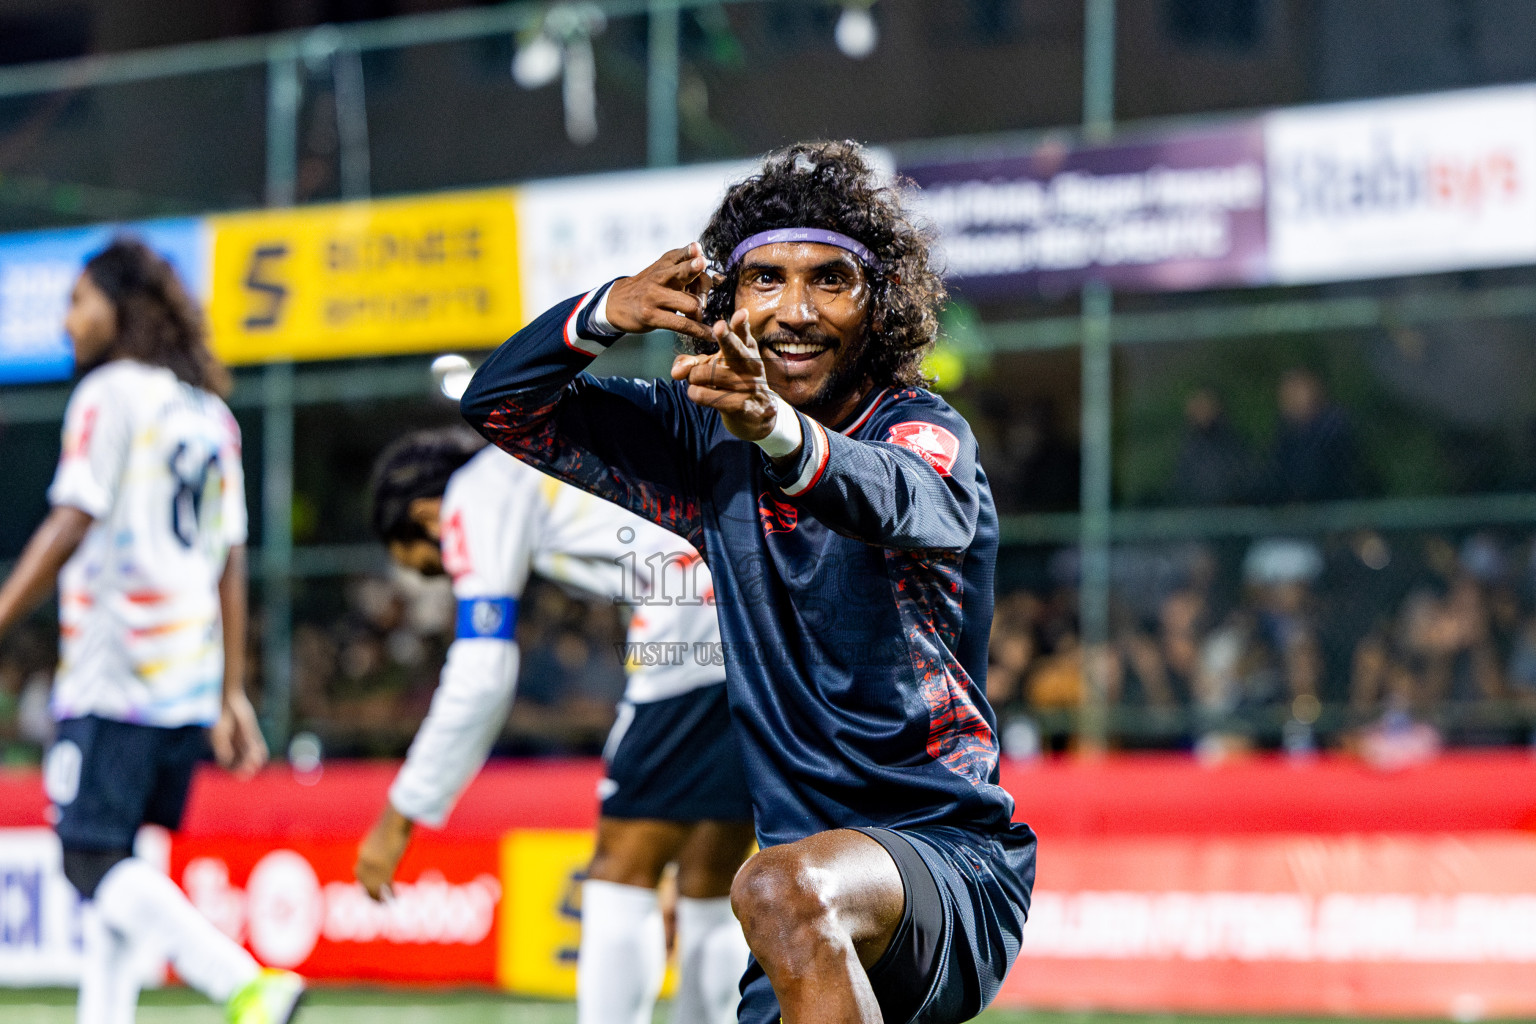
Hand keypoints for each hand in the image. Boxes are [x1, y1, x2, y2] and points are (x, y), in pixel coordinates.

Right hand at [211, 692, 267, 778]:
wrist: (229, 700)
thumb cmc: (220, 717)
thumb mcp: (220, 734)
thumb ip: (223, 748)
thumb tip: (226, 761)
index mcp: (220, 747)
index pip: (228, 764)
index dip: (234, 770)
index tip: (241, 775)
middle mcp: (231, 745)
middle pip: (239, 760)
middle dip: (245, 766)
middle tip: (251, 771)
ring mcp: (241, 739)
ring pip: (249, 753)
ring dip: (253, 759)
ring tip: (257, 763)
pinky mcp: (250, 732)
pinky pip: (257, 744)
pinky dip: (260, 750)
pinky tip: (263, 756)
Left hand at [355, 804, 413, 901]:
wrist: (397, 817)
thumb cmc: (396, 820)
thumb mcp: (388, 832)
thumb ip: (386, 840)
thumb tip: (394, 839)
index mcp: (364, 849)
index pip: (360, 868)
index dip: (365, 879)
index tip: (369, 885)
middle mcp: (365, 859)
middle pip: (363, 880)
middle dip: (368, 891)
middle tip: (375, 899)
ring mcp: (374, 865)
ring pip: (373, 886)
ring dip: (377, 897)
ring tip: (384, 904)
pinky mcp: (384, 868)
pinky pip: (385, 886)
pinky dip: (389, 895)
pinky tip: (395, 899)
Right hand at [604, 243, 715, 345]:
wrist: (617, 303)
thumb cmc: (648, 288)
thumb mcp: (661, 273)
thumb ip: (685, 270)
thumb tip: (716, 274)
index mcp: (663, 265)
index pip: (678, 255)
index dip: (688, 252)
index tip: (697, 249)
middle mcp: (658, 278)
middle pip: (682, 272)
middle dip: (694, 268)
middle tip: (703, 264)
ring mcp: (654, 297)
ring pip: (689, 303)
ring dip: (701, 312)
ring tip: (703, 317)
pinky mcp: (652, 316)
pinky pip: (682, 324)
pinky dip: (699, 331)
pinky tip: (710, 335)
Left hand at [670, 309, 780, 443]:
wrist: (757, 416)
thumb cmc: (734, 383)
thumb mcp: (717, 367)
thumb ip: (693, 362)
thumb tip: (676, 371)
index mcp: (748, 351)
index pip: (745, 335)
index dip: (742, 325)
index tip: (741, 313)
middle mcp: (751, 366)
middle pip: (736, 350)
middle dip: (727, 338)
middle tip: (719, 326)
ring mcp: (747, 387)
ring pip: (706, 374)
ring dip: (693, 377)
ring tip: (696, 380)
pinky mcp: (740, 405)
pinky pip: (703, 394)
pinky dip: (694, 393)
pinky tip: (699, 393)